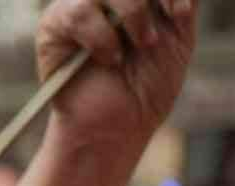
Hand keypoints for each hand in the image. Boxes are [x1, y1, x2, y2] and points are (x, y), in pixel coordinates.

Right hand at [37, 0, 197, 148]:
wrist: (119, 126)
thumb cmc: (148, 86)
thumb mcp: (178, 34)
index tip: (181, 14)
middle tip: (152, 39)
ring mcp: (76, 5)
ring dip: (132, 14)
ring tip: (140, 45)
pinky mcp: (53, 26)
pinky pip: (79, 13)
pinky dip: (102, 38)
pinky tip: (109, 60)